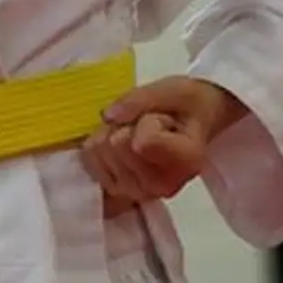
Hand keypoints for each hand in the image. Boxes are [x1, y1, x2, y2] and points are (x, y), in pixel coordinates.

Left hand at [81, 76, 246, 205]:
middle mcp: (164, 185)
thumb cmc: (187, 106)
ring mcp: (139, 193)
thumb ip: (142, 99)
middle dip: (126, 125)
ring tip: (137, 133)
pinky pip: (90, 161)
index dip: (145, 120)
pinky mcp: (119, 191)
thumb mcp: (174, 90)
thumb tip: (108, 116)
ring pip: (100, 152)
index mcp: (186, 160)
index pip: (141, 143)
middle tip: (148, 123)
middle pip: (117, 145)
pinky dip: (100, 147)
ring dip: (112, 134)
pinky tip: (122, 146)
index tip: (164, 118)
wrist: (193, 122)